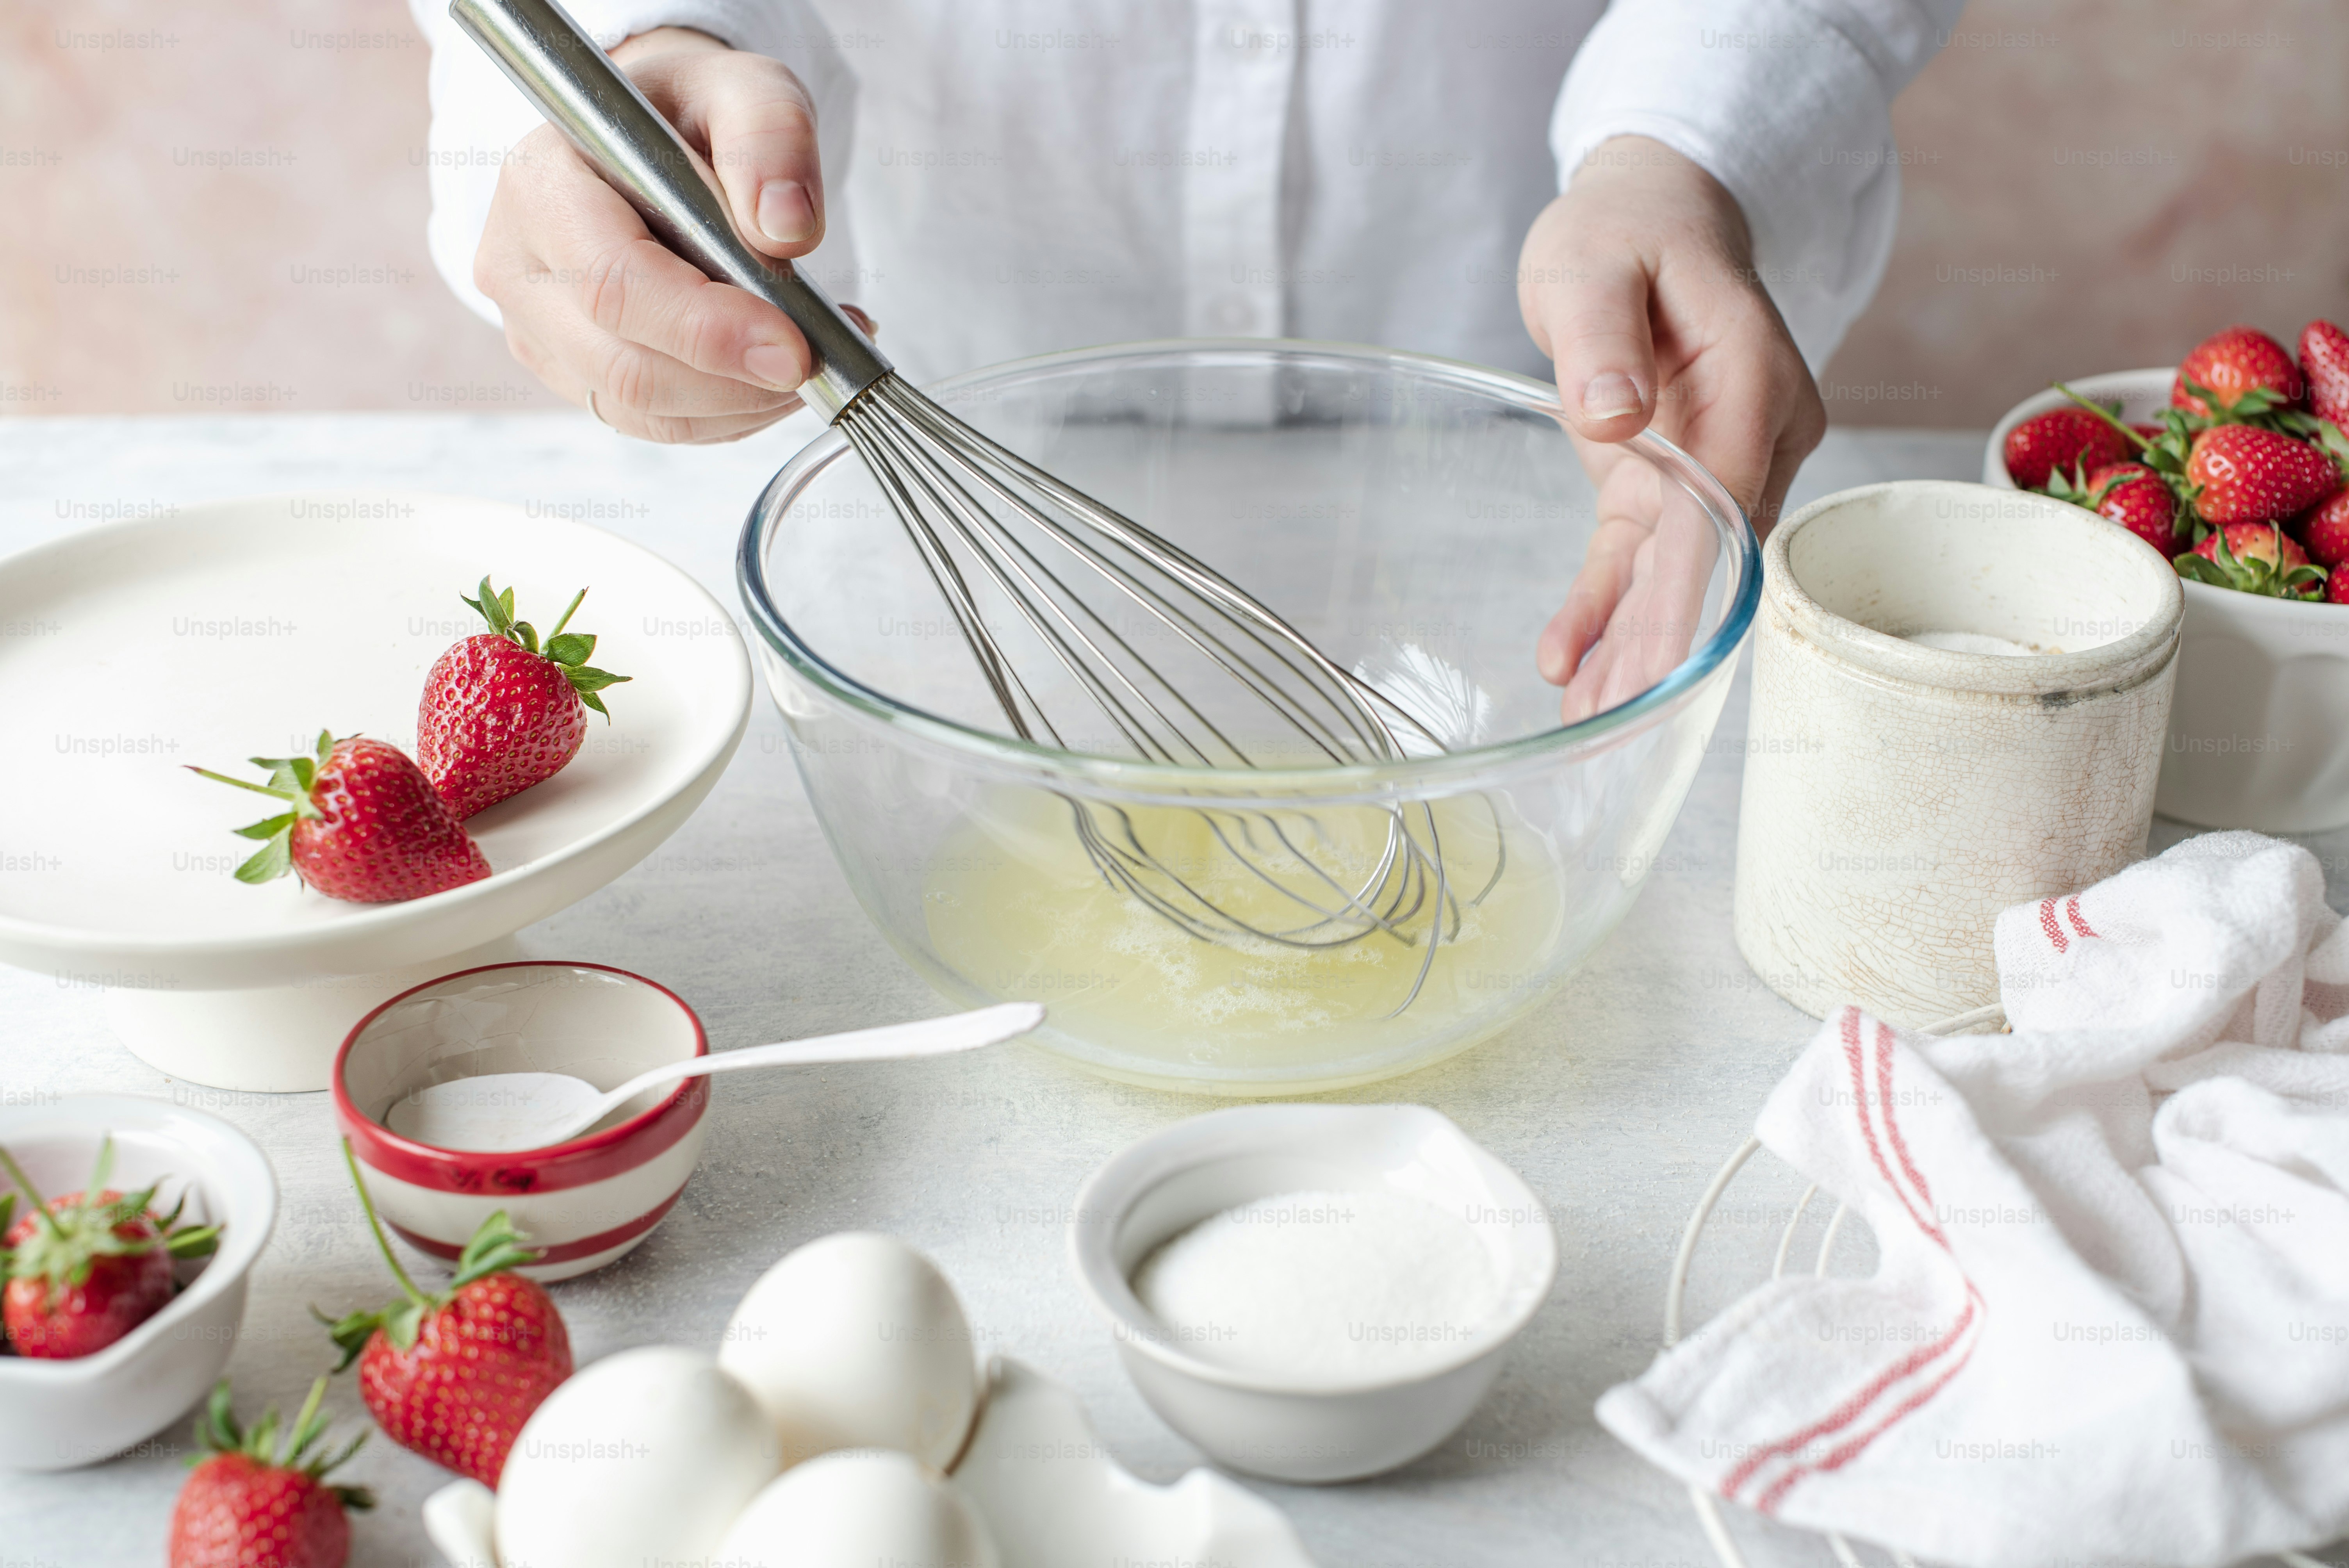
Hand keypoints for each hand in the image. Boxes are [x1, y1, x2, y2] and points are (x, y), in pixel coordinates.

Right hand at [474, 28, 839, 443]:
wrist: (647, 143)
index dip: (707, 330)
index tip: (795, 348)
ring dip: (743, 401)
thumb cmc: (686, 112)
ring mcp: (537, 330)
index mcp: (541, 184)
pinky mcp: (571, 373)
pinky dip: (728, 414)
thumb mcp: (741, 87)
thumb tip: (788, 225)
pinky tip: (770, 374)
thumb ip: (768, 137)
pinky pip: (654, 424)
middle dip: (738, 378)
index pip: (615, 285)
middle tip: (822, 357)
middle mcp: (519, 266)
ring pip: (643, 408)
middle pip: (626, 365)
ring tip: (812, 354)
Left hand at [1517, 136, 1825, 720]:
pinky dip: (1607, 608)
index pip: (1727, 487)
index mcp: (1753, 374)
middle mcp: (1752, 429)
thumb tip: (1619, 412)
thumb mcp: (1595, 260)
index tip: (1663, 642)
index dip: (1693, 570)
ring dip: (1637, 644)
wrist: (1647, 212)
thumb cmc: (1626, 227)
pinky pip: (1641, 554)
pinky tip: (1572, 664)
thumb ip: (1604, 335)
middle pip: (1712, 546)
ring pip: (1678, 567)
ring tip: (1592, 717)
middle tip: (1622, 714)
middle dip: (1668, 635)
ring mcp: (1715, 460)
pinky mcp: (1664, 477)